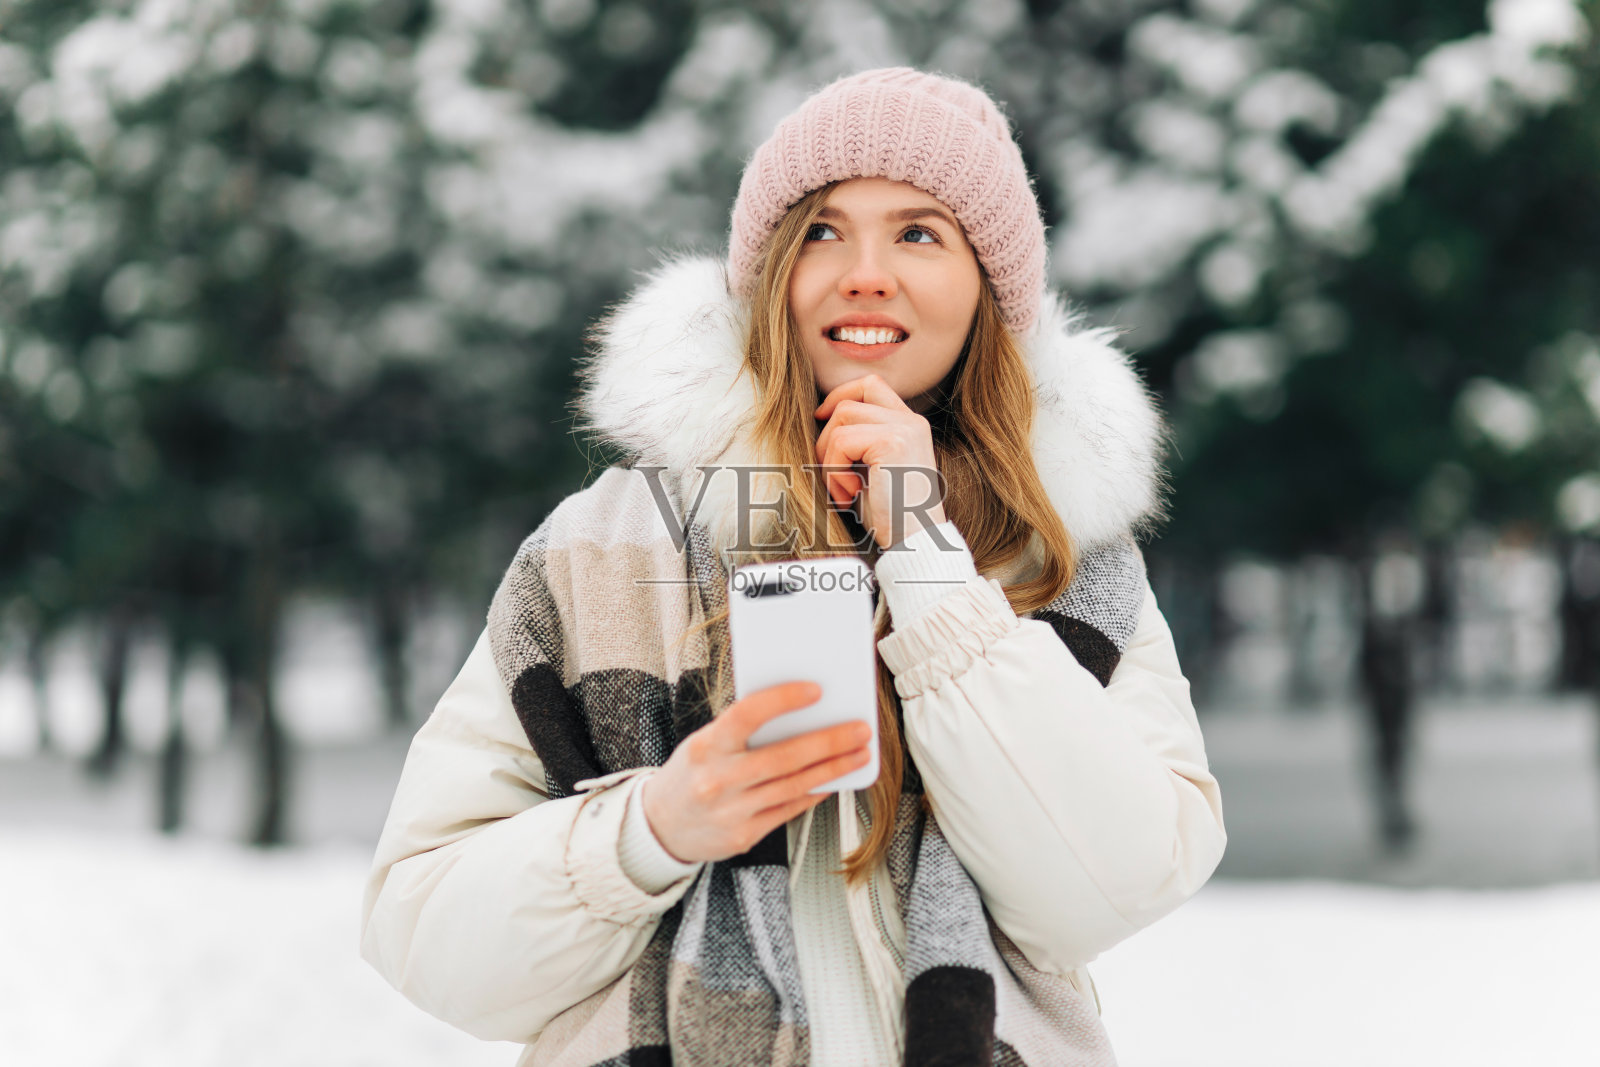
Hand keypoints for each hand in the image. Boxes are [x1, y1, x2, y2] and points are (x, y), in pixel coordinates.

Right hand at [640, 681, 872, 863]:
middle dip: (830, 741)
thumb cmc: (690, 775)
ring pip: (795, 785)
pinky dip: (816, 792)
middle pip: (785, 757)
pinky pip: (790, 809)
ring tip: (859, 754)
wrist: (659, 826)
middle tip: (859, 729)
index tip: (815, 690)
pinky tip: (834, 779)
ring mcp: (732, 811)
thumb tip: (798, 713)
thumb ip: (742, 731)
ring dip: (834, 768)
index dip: (783, 700)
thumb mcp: (704, 743)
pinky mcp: (744, 835)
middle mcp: (718, 780)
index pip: (748, 714)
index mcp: (706, 747)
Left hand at [814, 373, 946, 548]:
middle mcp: (910, 422)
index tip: (820, 420)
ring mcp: (904, 429)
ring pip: (842, 418)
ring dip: (829, 456)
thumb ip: (856, 442)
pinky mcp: (893, 442)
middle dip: (827, 434)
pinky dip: (834, 470)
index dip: (840, 397)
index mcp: (908, 426)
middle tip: (831, 472)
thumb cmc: (889, 516)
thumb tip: (819, 422)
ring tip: (843, 488)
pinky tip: (849, 494)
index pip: (870, 386)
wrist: (914, 544)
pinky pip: (842, 441)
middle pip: (851, 398)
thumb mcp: (870, 470)